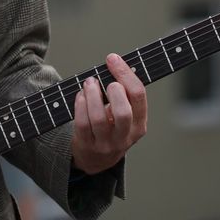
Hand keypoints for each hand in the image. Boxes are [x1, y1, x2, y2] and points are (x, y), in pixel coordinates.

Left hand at [70, 53, 147, 175]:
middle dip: (113, 91)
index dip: (125, 73)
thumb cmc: (111, 128)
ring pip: (98, 118)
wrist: (96, 160)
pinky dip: (80, 104)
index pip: (139, 96)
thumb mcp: (126, 116)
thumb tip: (115, 63)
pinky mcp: (87, 145)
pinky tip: (81, 95)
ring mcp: (105, 143)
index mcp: (139, 126)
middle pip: (123, 112)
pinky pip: (82, 123)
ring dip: (92, 95)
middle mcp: (124, 137)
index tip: (113, 59)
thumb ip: (124, 95)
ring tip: (89, 82)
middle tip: (105, 80)